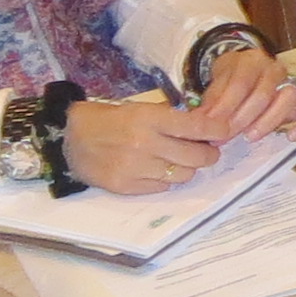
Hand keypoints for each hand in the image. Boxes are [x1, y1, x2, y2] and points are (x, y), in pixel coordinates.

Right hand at [61, 94, 223, 193]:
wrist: (70, 139)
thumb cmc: (109, 119)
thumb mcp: (139, 108)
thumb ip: (170, 118)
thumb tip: (205, 126)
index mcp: (148, 119)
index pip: (195, 128)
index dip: (217, 131)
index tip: (225, 132)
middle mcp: (145, 144)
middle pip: (196, 157)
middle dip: (208, 154)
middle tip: (208, 151)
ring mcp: (136, 168)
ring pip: (182, 175)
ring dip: (186, 168)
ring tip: (179, 161)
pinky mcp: (127, 187)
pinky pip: (162, 187)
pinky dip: (165, 180)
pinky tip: (157, 170)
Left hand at [170, 44, 295, 143]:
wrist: (246, 71)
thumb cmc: (230, 81)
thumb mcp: (215, 86)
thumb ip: (211, 104)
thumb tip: (202, 124)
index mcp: (251, 61)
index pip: (240, 84)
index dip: (225, 108)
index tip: (211, 128)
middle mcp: (275, 68)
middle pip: (264, 93)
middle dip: (242, 119)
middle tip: (226, 136)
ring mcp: (292, 81)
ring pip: (290, 98)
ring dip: (269, 121)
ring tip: (250, 137)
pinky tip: (289, 137)